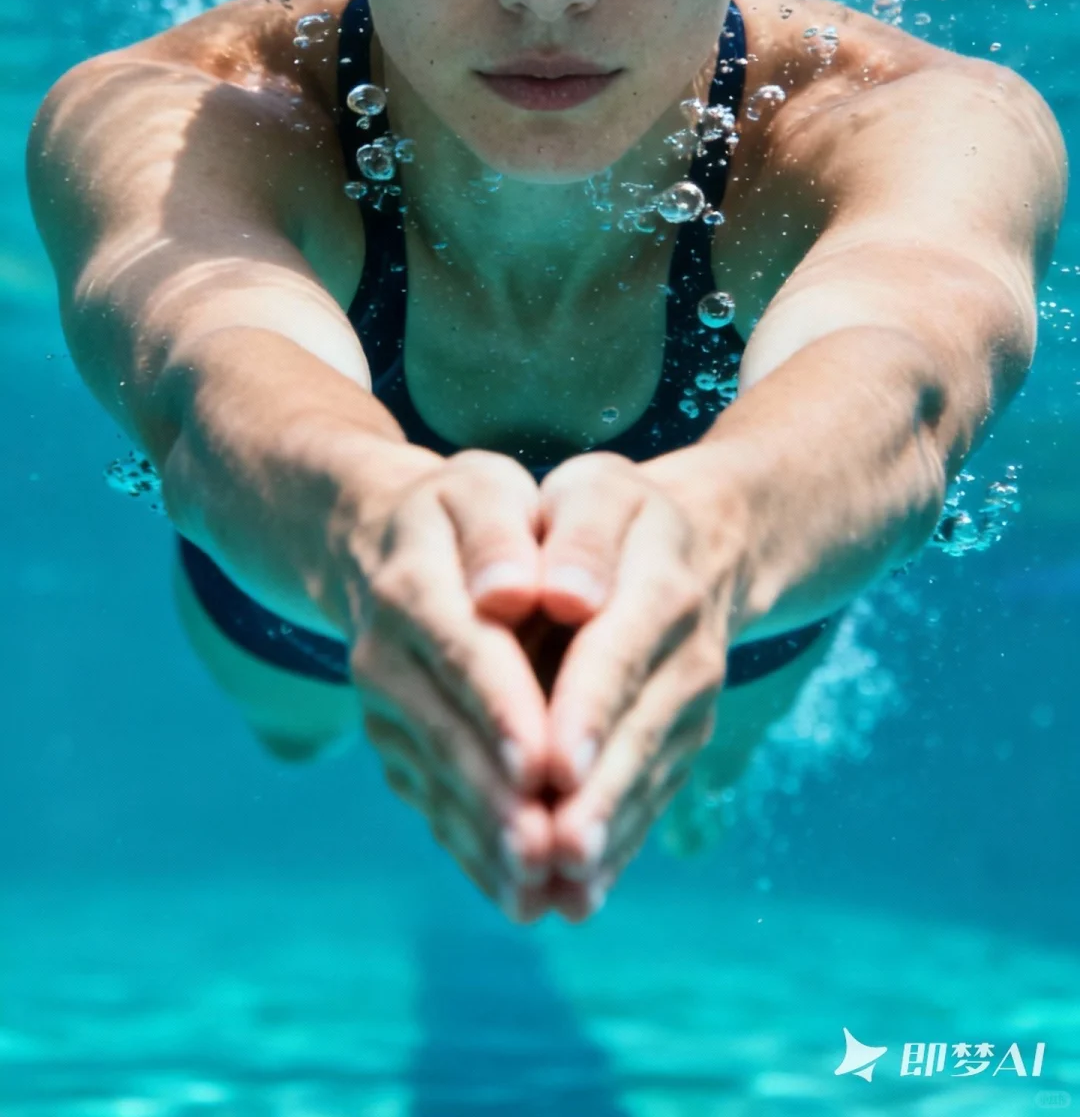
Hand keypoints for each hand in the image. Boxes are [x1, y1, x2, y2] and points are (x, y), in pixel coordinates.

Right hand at [346, 447, 561, 916]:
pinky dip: (475, 852)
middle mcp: (384, 653)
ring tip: (542, 889)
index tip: (546, 761)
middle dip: (498, 796)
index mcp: (413, 580)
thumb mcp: (485, 489)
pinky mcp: (394, 746)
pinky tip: (523, 894)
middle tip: (550, 852)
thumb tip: (513, 590)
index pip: (464, 648)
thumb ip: (501, 533)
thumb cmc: (463, 510)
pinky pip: (432, 803)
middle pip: (445, 731)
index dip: (504, 708)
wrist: (381, 539)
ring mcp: (383, 708)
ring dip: (487, 839)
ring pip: (436, 780)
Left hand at [508, 450, 747, 920]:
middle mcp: (687, 653)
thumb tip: (563, 594)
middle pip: (641, 729)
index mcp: (659, 580)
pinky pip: (652, 797)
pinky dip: (617, 846)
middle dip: (599, 795)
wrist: (698, 543)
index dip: (589, 708)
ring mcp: (689, 705)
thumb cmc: (612, 513)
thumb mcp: (594, 490)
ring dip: (607, 835)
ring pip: (648, 776)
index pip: (620, 649)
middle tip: (557, 852)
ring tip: (561, 888)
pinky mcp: (680, 742)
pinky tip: (576, 894)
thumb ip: (578, 536)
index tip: (554, 764)